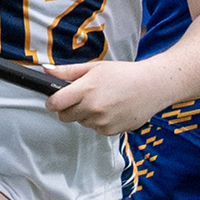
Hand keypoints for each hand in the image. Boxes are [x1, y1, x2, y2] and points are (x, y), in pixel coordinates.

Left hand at [45, 61, 163, 135]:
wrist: (152, 86)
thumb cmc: (124, 74)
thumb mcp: (95, 67)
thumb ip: (68, 72)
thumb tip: (46, 71)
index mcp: (86, 89)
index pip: (55, 104)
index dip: (52, 102)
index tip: (55, 99)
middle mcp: (92, 108)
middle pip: (65, 116)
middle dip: (68, 108)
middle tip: (83, 97)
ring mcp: (101, 122)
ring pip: (81, 123)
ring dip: (86, 115)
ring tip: (103, 100)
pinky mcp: (110, 131)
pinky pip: (95, 129)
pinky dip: (99, 122)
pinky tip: (111, 109)